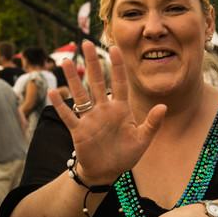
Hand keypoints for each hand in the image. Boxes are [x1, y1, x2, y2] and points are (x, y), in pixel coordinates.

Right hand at [50, 41, 164, 184]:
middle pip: (97, 82)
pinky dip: (61, 105)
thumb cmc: (125, 155)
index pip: (119, 83)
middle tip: (85, 43)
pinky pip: (69, 115)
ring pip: (80, 94)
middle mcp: (104, 109)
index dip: (117, 66)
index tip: (114, 47)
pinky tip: (54, 92)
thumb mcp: (142, 140)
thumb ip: (152, 123)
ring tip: (67, 61)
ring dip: (73, 78)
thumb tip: (163, 106)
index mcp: (121, 109)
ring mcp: (90, 119)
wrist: (107, 173)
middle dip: (92, 63)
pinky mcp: (79, 131)